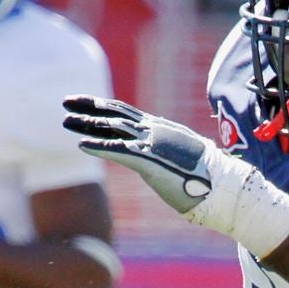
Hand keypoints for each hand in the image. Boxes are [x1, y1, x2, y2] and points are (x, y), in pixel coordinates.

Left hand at [62, 95, 288, 255]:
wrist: (224, 185)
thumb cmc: (209, 177)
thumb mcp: (186, 158)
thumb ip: (171, 154)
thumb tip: (169, 160)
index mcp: (162, 129)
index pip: (128, 113)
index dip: (105, 106)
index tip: (87, 102)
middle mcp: (155, 131)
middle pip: (116, 114)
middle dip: (89, 107)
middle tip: (66, 102)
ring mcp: (152, 144)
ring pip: (112, 129)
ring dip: (86, 125)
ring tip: (64, 121)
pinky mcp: (150, 161)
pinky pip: (118, 151)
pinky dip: (98, 147)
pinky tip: (81, 145)